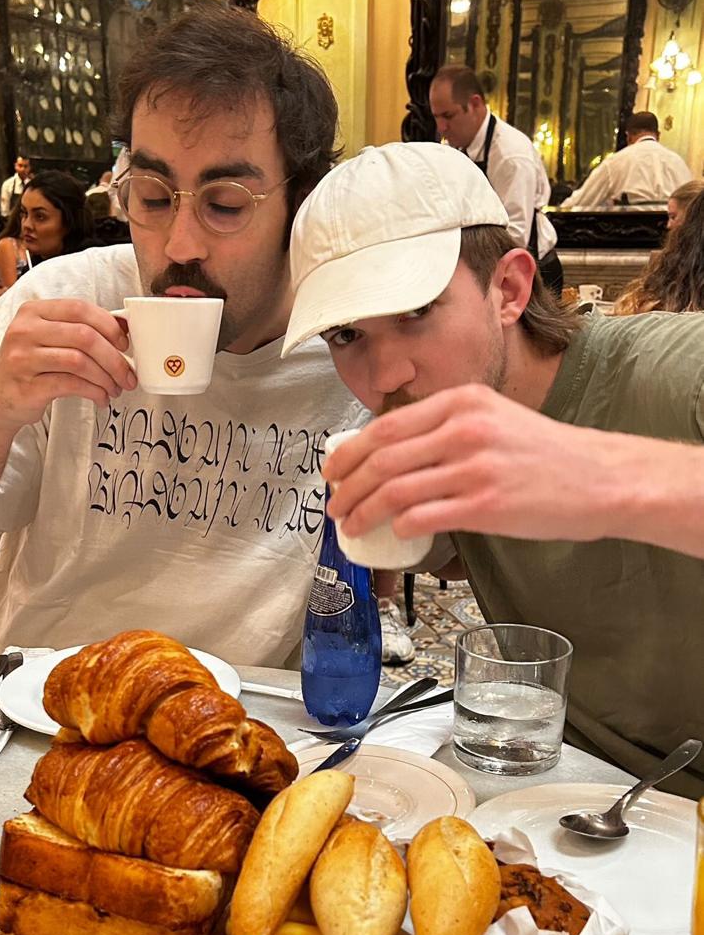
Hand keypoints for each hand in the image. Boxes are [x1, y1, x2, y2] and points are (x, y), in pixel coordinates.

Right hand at [0, 297, 136, 436]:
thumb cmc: (29, 369)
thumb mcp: (47, 340)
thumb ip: (77, 330)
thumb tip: (122, 329)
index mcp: (32, 312)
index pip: (79, 308)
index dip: (108, 325)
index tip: (124, 343)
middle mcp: (24, 330)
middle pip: (84, 336)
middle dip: (114, 357)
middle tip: (127, 374)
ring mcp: (23, 358)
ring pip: (80, 361)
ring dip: (106, 377)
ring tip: (115, 388)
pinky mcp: (27, 386)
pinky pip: (71, 385)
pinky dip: (94, 392)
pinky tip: (100, 397)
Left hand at [323, 384, 618, 544]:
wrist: (601, 477)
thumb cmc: (548, 455)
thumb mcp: (494, 419)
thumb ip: (448, 428)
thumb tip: (394, 456)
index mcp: (462, 402)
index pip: (386, 426)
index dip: (350, 452)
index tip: (333, 470)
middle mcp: (464, 429)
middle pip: (382, 458)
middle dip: (348, 486)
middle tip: (335, 504)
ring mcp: (474, 467)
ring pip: (395, 490)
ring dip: (364, 511)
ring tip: (352, 525)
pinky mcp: (485, 505)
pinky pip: (423, 517)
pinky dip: (399, 526)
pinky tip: (394, 533)